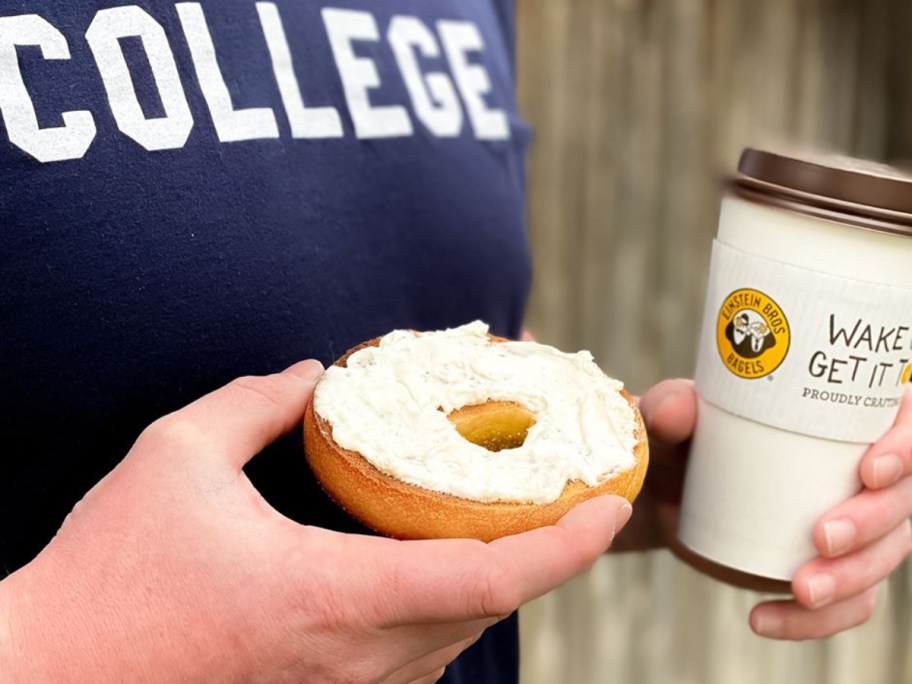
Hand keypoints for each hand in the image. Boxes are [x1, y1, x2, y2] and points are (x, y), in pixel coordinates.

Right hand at [0, 362, 632, 682]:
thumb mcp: (174, 457)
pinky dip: (446, 613)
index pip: (485, 578)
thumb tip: (307, 375)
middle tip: (566, 494)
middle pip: (487, 610)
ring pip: (456, 641)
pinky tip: (434, 569)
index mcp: (328, 596)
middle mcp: (350, 660)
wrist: (51, 674)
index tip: (608, 505)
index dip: (562, 544)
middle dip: (541, 555)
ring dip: (493, 583)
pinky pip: (416, 663)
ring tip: (512, 520)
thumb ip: (251, 402)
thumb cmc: (108, 574)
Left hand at [626, 379, 911, 639]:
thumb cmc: (685, 439)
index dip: (906, 448)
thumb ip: (669, 406)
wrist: (667, 491)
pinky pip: (850, 603)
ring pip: (885, 556)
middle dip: (873, 524)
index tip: (870, 469)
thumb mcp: (672, 418)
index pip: (905, 424)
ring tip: (800, 589)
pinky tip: (765, 617)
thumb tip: (673, 411)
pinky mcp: (832, 568)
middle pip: (902, 500)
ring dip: (852, 579)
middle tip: (821, 537)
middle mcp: (862, 469)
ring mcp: (854, 525)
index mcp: (846, 417)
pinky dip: (815, 621)